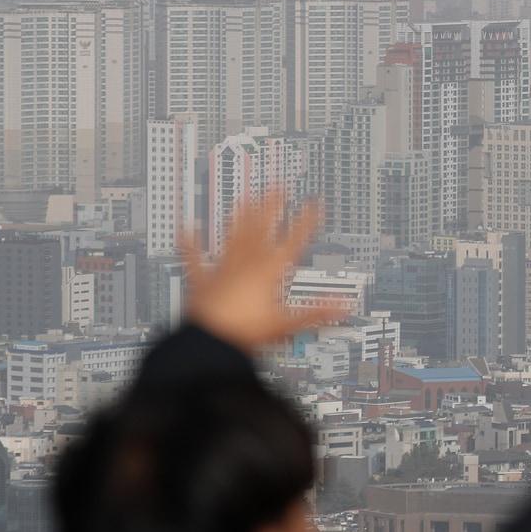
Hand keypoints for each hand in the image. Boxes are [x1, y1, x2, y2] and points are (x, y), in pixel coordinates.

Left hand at [179, 193, 346, 351]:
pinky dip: (190, 244)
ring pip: (233, 238)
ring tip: (243, 198)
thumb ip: (316, 312)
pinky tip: (185, 229)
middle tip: (276, 188)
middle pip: (261, 231)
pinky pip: (194, 259)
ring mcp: (222, 271)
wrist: (209, 343)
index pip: (292, 241)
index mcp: (268, 273)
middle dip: (270, 208)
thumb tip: (344, 306)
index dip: (305, 222)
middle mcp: (245, 266)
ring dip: (239, 217)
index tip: (313, 204)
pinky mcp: (201, 282)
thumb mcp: (287, 324)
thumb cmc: (244, 333)